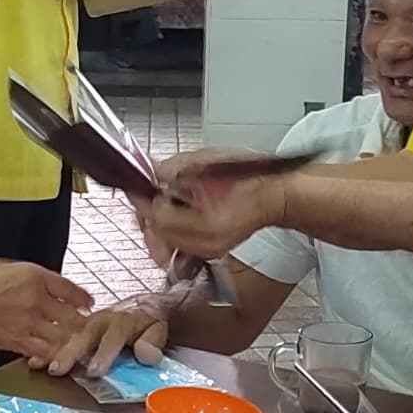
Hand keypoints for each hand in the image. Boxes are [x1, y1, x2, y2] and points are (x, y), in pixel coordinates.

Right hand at [0, 261, 94, 363]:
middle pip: (72, 316)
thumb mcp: (7, 267)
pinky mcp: (19, 342)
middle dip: (83, 323)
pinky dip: (52, 353)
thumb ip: (31, 276)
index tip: (89, 303)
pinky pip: (44, 351)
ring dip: (71, 341)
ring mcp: (29, 323)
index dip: (82, 298)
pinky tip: (54, 352)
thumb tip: (49, 284)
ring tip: (75, 343)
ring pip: (62, 337)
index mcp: (34, 277)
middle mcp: (36, 300)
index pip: (68, 288)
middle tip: (87, 326)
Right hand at [42, 303, 168, 378]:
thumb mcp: (158, 328)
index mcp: (121, 321)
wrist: (140, 304)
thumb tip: (146, 354)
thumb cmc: (147, 321)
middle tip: (57, 368)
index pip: (113, 338)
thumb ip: (153, 341)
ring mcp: (85, 324)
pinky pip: (59, 337)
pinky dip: (46, 347)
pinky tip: (34, 359)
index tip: (95, 371)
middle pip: (83, 336)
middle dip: (69, 352)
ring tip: (38, 363)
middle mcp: (100, 320)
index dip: (104, 354)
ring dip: (52, 350)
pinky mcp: (76, 328)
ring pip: (67, 335)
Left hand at [143, 150, 286, 263]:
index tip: (138, 188)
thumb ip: (177, 167)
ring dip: (156, 226)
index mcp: (211, 221)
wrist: (274, 195)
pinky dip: (168, 234)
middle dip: (147, 215)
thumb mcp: (211, 159)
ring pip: (165, 247)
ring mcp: (209, 251)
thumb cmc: (250, 175)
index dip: (145, 201)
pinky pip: (177, 248)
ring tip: (158, 206)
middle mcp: (209, 243)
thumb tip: (153, 173)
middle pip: (159, 236)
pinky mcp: (208, 253)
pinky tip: (171, 217)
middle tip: (145, 197)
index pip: (162, 218)